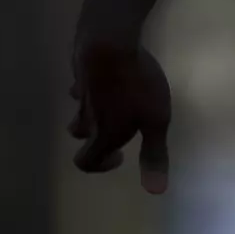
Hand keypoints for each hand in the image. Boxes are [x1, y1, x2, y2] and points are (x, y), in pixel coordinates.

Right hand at [69, 0, 171, 194]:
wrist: (108, 42)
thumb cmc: (136, 85)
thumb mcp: (155, 121)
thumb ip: (154, 155)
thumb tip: (155, 191)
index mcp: (103, 133)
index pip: (86, 162)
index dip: (100, 166)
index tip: (119, 158)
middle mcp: (87, 117)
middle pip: (80, 135)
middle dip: (96, 137)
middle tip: (118, 129)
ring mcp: (82, 92)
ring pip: (79, 110)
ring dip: (92, 113)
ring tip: (114, 105)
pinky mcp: (81, 70)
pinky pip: (83, 85)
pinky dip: (92, 88)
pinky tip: (107, 77)